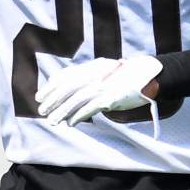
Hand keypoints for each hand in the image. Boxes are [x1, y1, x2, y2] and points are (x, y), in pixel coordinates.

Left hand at [36, 55, 162, 127]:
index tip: (39, 96)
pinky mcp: (112, 98)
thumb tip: (67, 91)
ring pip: (77, 99)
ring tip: (52, 121)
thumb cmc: (123, 76)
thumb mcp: (103, 72)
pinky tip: (70, 123)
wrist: (149, 76)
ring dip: (62, 111)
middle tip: (41, 110)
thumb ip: (87, 78)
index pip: (65, 75)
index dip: (50, 86)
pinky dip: (79, 115)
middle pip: (68, 87)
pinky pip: (91, 108)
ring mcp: (103, 86)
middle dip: (52, 100)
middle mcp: (95, 75)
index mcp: (91, 67)